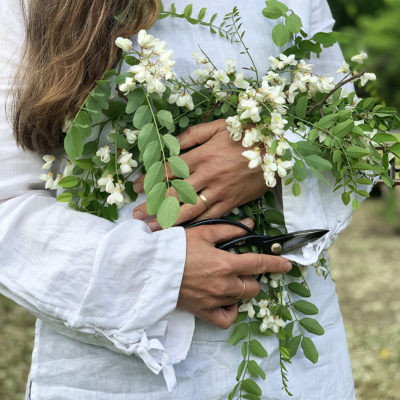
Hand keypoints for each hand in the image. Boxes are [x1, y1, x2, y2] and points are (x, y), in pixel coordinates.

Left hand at [132, 119, 266, 230]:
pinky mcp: (231, 202)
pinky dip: (195, 224)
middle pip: (176, 193)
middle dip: (154, 205)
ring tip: (153, 228)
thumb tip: (171, 143)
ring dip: (169, 219)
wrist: (275, 151)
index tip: (136, 188)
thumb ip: (193, 135)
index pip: (170, 170)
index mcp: (202, 155)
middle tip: (137, 214)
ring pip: (190, 208)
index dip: (151, 180)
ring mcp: (219, 191)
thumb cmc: (245, 136)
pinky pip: (210, 216)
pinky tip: (182, 231)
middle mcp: (207, 175)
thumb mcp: (217, 127)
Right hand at [180, 218, 291, 328]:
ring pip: (241, 300)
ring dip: (240, 290)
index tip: (287, 264)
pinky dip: (230, 311)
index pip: (259, 265)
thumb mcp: (203, 232)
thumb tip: (250, 225)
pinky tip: (226, 301)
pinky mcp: (204, 312)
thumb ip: (229, 230)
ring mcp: (215, 301)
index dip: (276, 263)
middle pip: (253, 286)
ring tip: (228, 280)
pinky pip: (226, 319)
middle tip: (239, 268)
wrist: (151, 268)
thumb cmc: (176, 247)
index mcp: (225, 263)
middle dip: (251, 277)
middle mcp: (224, 285)